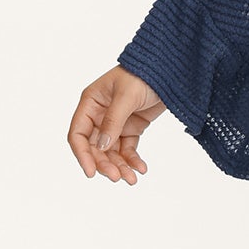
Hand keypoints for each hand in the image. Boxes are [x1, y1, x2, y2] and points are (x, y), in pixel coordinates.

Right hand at [68, 65, 168, 183]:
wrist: (169, 69)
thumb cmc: (144, 74)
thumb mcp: (126, 96)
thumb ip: (113, 121)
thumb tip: (101, 147)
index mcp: (90, 103)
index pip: (78, 134)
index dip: (82, 154)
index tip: (91, 173)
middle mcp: (99, 114)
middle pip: (95, 147)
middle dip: (105, 164)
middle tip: (118, 178)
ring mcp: (116, 122)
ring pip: (112, 151)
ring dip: (120, 166)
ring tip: (132, 179)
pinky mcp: (132, 127)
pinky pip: (128, 148)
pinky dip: (133, 159)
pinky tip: (141, 169)